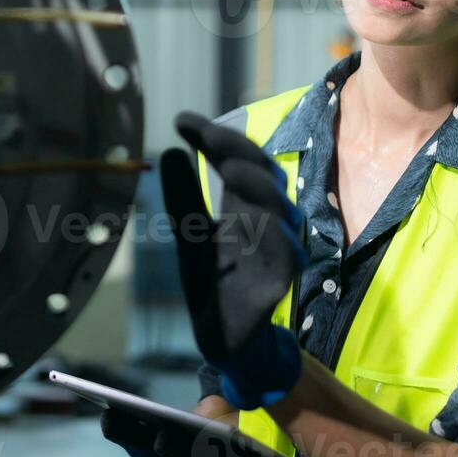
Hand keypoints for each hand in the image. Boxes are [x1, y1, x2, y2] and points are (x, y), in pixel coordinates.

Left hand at [165, 110, 307, 409]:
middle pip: (262, 174)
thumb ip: (182, 196)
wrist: (221, 335)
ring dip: (257, 186)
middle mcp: (265, 220)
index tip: (184, 121)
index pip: (239, 158)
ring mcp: (276, 249)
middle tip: (209, 136)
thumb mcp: (188, 233)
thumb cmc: (212, 278)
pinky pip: (286, 253)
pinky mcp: (280, 280)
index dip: (217, 137)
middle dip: (238, 151)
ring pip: (279, 209)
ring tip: (230, 169)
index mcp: (243, 204)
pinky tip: (252, 220)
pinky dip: (272, 234)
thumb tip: (171, 150)